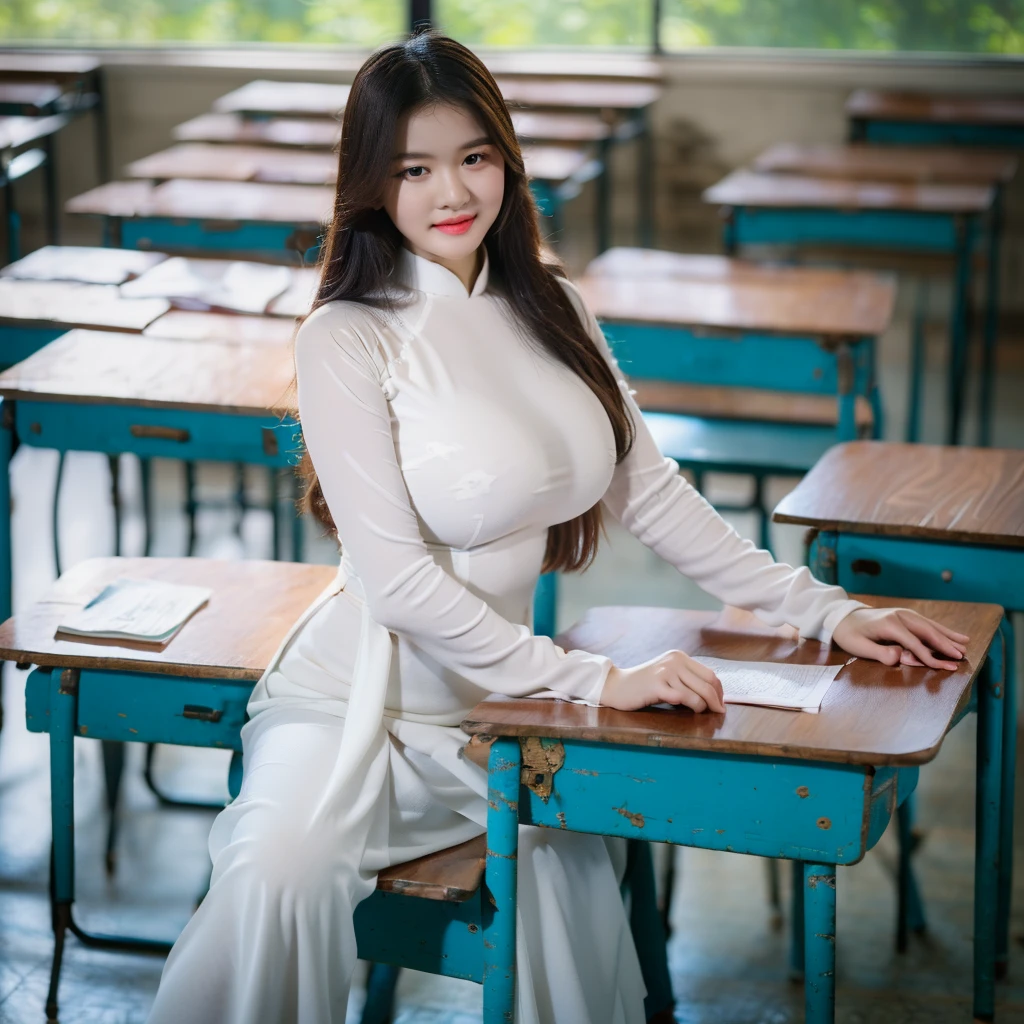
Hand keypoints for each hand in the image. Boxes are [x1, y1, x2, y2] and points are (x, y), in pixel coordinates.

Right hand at [601, 651, 725, 712]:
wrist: (618, 686)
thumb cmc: (645, 684)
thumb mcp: (668, 673)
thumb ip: (687, 678)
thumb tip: (714, 694)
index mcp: (679, 656)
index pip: (710, 674)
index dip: (719, 691)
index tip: (720, 703)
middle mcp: (674, 661)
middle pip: (707, 684)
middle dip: (716, 701)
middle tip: (718, 713)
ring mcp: (665, 672)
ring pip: (698, 694)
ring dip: (703, 707)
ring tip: (700, 712)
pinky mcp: (657, 685)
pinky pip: (683, 699)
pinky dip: (690, 707)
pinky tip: (687, 710)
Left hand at [832, 607, 967, 670]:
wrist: (843, 617)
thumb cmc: (850, 635)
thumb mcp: (858, 646)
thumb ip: (879, 653)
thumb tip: (899, 658)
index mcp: (889, 624)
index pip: (914, 643)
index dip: (930, 656)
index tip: (947, 667)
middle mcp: (900, 616)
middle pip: (927, 632)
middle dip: (946, 645)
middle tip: (962, 657)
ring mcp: (904, 614)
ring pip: (930, 626)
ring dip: (948, 636)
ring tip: (966, 645)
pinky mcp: (906, 615)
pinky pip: (928, 623)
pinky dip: (943, 630)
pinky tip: (956, 635)